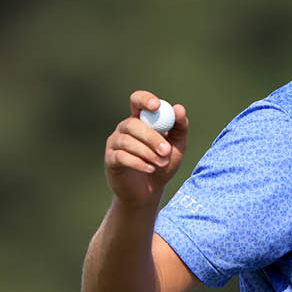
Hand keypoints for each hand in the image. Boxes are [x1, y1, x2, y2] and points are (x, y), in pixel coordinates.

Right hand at [104, 90, 188, 208]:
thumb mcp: (177, 146)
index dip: (144, 100)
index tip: (156, 106)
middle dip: (152, 137)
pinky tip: (150, 169)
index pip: (137, 101)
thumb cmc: (163, 164)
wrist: (149, 192)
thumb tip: (179, 109)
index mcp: (141, 120)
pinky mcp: (111, 160)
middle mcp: (125, 128)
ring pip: (128, 141)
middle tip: (166, 150)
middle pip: (133, 124)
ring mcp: (115, 143)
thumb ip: (180, 127)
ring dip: (148, 153)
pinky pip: (121, 156)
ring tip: (161, 163)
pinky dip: (138, 163)